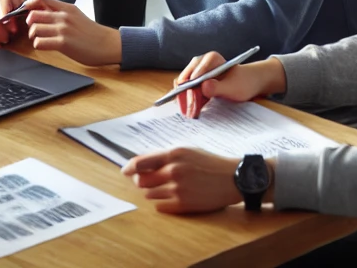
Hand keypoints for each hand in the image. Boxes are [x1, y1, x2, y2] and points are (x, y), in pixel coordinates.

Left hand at [23, 0, 121, 65]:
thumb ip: (60, 12)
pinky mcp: (63, 43)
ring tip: (40, 39)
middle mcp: (63, 16)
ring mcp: (63, 29)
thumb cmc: (91, 32)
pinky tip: (45, 46)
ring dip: (33, 36)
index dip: (29, 5)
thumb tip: (42, 9)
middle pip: (33, 14)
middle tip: (34, 30)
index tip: (27, 13)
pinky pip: (40, 42)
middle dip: (29, 24)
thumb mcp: (75, 15)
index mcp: (66, 8)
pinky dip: (38, 45)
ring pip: (34, 29)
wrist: (107, 44)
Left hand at [122, 148, 239, 213]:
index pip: (141, 162)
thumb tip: (143, 162)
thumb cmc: (209, 162)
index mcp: (173, 154)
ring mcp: (178, 188)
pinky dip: (160, 202)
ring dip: (151, 192)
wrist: (232, 178)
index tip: (125, 171)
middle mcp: (173, 171)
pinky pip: (160, 206)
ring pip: (149, 194)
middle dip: (139, 181)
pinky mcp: (184, 204)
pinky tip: (169, 197)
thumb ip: (165, 156)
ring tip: (163, 187)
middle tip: (143, 181)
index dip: (129, 167)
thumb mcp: (186, 150)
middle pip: (142, 181)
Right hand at [175, 53, 286, 119]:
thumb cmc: (243, 82)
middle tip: (190, 113)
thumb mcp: (233, 87)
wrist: (248, 83)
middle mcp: (201, 63)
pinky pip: (188, 91)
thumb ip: (218, 87)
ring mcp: (198, 72)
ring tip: (191, 115)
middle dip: (186, 97)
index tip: (192, 103)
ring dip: (186, 101)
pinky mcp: (197, 82)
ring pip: (185, 86)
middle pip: (186, 79)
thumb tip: (203, 87)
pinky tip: (193, 111)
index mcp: (210, 59)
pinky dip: (189, 101)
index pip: (195, 73)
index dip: (191, 89)